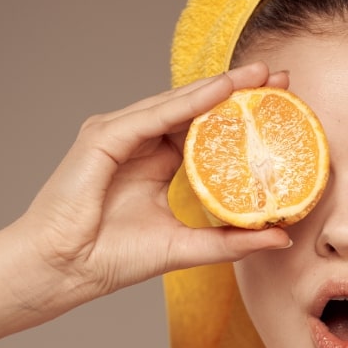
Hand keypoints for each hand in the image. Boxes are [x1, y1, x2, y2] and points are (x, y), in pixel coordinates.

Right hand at [12, 62, 291, 311]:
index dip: (244, 116)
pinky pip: (154, 114)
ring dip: (221, 87)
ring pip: (179, 104)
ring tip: (261, 76)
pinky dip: (189, 102)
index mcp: (157, 161)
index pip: (207, 128)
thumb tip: (282, 236)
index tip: (284, 106)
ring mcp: (120, 133)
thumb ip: (232, 240)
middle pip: (197, 108)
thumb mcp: (187, 246)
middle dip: (240, 92)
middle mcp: (140, 140)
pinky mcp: (104, 136)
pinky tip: (222, 91)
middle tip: (283, 79)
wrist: (63, 271)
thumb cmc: (112, 258)